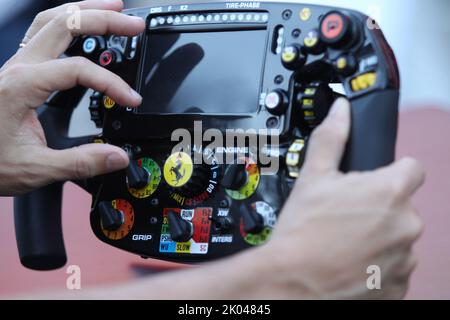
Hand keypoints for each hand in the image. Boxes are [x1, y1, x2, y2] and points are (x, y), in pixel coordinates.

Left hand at [0, 0, 144, 195]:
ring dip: (84, 10)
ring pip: (51, 19)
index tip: (130, 99)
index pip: (78, 70)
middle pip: (64, 24)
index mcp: (22, 85)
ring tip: (113, 9)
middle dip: (103, 19)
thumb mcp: (36, 167)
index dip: (111, 83)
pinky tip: (82, 26)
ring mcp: (18, 64)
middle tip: (133, 25)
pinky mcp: (21, 70)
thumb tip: (117, 156)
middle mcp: (20, 67)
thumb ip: (80, 162)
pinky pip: (44, 31)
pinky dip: (68, 21)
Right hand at [261, 98, 424, 298]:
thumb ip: (331, 138)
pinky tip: (349, 263)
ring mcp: (405, 258)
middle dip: (378, 208)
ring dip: (377, 238)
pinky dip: (376, 265)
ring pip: (396, 238)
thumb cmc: (302, 233)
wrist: (292, 283)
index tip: (373, 181)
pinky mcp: (398, 285)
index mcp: (390, 191)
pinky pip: (393, 268)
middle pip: (400, 207)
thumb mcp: (313, 177)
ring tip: (343, 242)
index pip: (410, 168)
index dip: (390, 171)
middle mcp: (406, 224)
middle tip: (345, 215)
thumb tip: (339, 111)